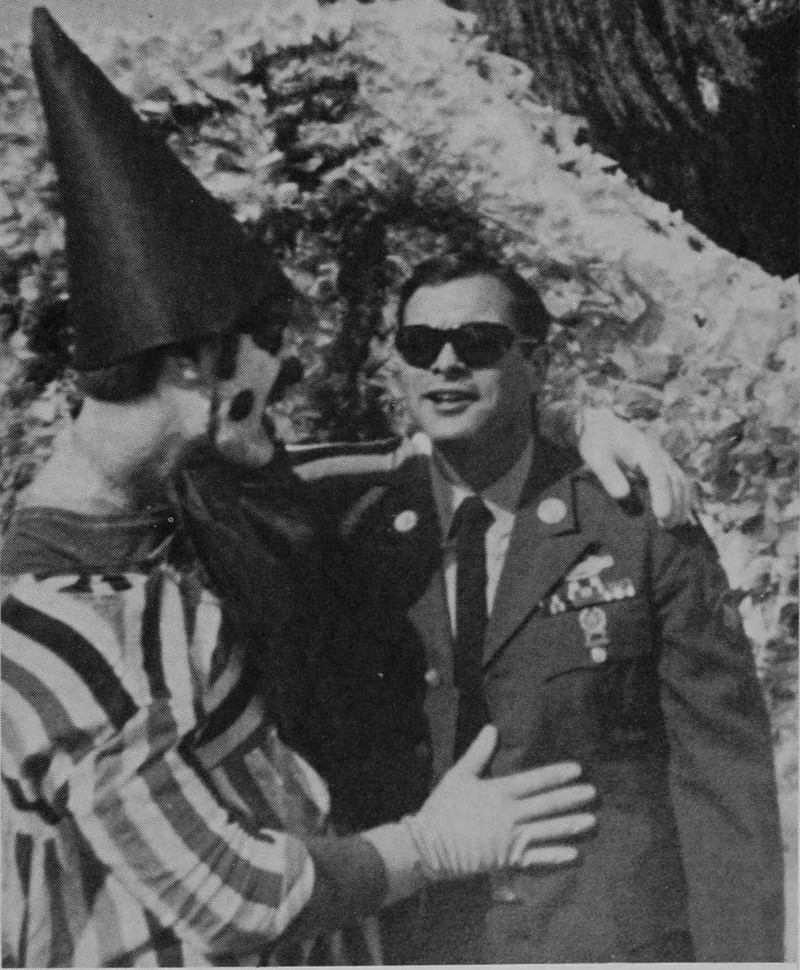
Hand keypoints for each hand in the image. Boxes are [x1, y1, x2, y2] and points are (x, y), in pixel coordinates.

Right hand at [404, 726, 594, 879]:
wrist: (428, 846)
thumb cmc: (442, 808)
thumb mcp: (458, 775)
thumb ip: (478, 752)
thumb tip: (492, 728)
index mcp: (498, 792)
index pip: (534, 781)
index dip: (556, 775)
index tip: (577, 770)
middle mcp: (508, 815)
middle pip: (546, 805)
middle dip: (571, 798)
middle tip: (593, 793)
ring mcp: (509, 839)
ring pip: (546, 830)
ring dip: (570, 825)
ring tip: (591, 821)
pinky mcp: (506, 859)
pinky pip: (536, 858)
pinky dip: (555, 856)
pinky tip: (573, 853)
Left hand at [577, 407, 696, 526]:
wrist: (602, 425)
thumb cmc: (597, 442)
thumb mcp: (596, 456)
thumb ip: (608, 474)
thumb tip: (622, 495)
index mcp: (644, 449)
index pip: (658, 474)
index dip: (662, 495)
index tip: (661, 515)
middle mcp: (659, 454)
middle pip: (675, 480)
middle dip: (675, 504)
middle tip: (668, 526)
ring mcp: (663, 459)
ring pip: (681, 482)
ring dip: (681, 503)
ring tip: (672, 525)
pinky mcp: (663, 466)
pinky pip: (679, 482)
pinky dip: (681, 499)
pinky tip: (676, 516)